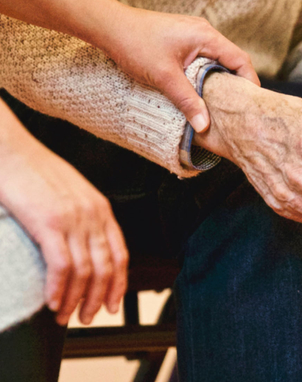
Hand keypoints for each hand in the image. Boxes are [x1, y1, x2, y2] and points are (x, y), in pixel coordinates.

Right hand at [0, 101, 128, 325]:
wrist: (13, 150)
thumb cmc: (37, 171)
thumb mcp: (72, 193)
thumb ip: (83, 217)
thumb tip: (82, 246)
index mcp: (101, 208)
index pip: (120, 253)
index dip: (118, 283)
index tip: (112, 303)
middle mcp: (93, 215)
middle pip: (106, 267)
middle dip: (99, 298)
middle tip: (88, 317)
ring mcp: (73, 219)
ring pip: (86, 271)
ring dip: (77, 300)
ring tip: (66, 316)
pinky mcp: (49, 222)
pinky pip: (62, 266)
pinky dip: (59, 289)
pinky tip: (52, 302)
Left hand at [95, 6, 259, 132]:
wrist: (109, 26)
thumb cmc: (136, 44)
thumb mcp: (164, 77)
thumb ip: (188, 101)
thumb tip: (205, 126)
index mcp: (206, 36)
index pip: (240, 60)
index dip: (250, 82)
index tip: (252, 104)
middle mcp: (204, 32)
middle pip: (231, 60)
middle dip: (236, 84)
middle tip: (238, 108)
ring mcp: (193, 34)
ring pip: (217, 60)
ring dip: (220, 80)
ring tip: (221, 103)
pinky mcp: (182, 40)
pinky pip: (204, 58)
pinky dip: (207, 74)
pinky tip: (201, 90)